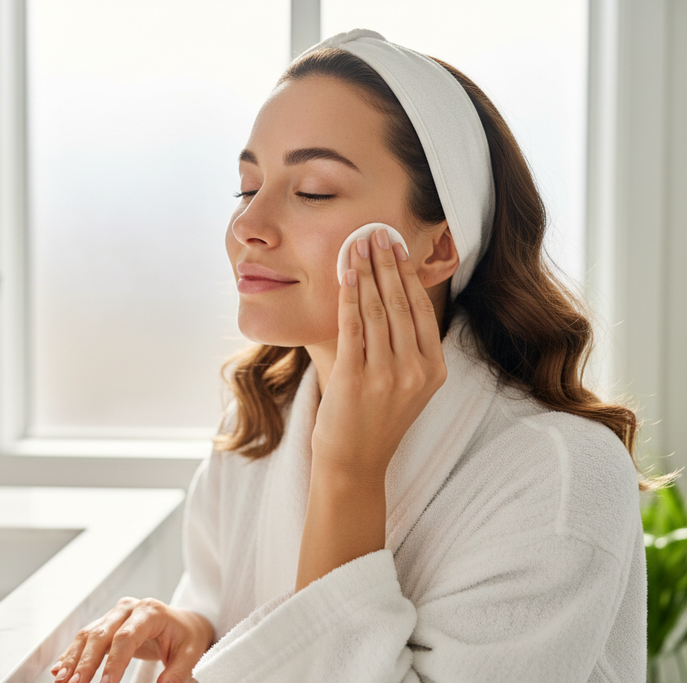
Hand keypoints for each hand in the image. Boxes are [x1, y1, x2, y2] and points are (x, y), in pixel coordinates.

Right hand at [50, 597, 213, 682]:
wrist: (184, 622)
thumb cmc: (187, 637)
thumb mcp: (191, 654)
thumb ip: (177, 673)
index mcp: (150, 612)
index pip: (126, 637)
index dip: (114, 662)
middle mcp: (128, 609)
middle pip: (101, 634)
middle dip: (85, 662)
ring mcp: (115, 614)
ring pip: (88, 635)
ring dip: (72, 659)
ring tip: (61, 680)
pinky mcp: (107, 624)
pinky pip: (86, 638)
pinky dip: (71, 654)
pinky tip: (59, 669)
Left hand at [296, 229, 445, 590]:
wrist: (353, 464)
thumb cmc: (372, 422)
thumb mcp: (403, 386)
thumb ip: (403, 348)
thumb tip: (391, 298)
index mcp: (433, 369)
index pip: (422, 310)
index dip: (409, 274)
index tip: (397, 246)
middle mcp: (416, 371)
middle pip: (402, 304)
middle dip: (388, 263)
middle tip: (377, 232)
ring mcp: (388, 376)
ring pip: (378, 310)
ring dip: (368, 272)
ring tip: (359, 243)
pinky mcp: (357, 379)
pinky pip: (353, 327)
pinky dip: (350, 296)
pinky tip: (346, 274)